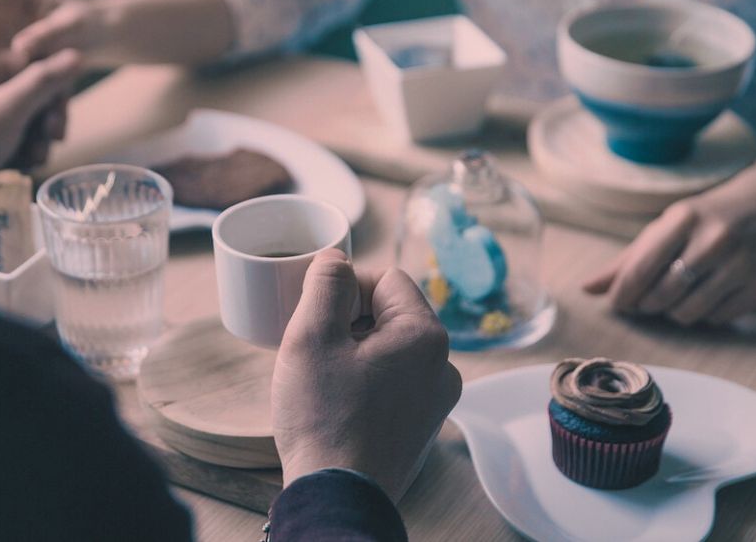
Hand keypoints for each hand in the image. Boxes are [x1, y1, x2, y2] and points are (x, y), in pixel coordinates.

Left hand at [0, 50, 79, 181]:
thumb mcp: (10, 107)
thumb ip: (44, 80)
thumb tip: (77, 54)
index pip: (38, 66)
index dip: (54, 95)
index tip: (54, 123)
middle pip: (34, 93)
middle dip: (44, 123)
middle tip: (47, 145)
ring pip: (25, 115)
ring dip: (35, 139)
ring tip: (31, 160)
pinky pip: (11, 131)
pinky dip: (20, 147)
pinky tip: (20, 163)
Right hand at [272, 249, 461, 501]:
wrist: (337, 496)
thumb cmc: (324, 418)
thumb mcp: (311, 336)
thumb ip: (325, 284)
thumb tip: (335, 259)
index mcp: (425, 335)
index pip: (386, 278)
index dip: (346, 286)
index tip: (316, 311)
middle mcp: (443, 365)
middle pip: (390, 313)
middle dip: (349, 320)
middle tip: (313, 345)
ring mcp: (436, 399)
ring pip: (390, 349)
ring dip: (355, 351)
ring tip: (322, 376)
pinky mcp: (421, 426)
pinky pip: (394, 382)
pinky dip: (365, 381)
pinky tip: (336, 401)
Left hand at [583, 160, 755, 325]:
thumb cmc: (707, 217)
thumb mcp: (667, 226)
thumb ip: (627, 259)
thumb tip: (587, 289)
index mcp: (684, 219)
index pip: (640, 269)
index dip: (622, 294)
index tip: (617, 304)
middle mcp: (715, 240)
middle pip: (661, 295)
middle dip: (647, 304)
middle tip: (648, 298)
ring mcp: (743, 265)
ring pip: (688, 313)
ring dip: (674, 312)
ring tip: (677, 296)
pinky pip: (717, 319)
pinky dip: (705, 315)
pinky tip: (708, 295)